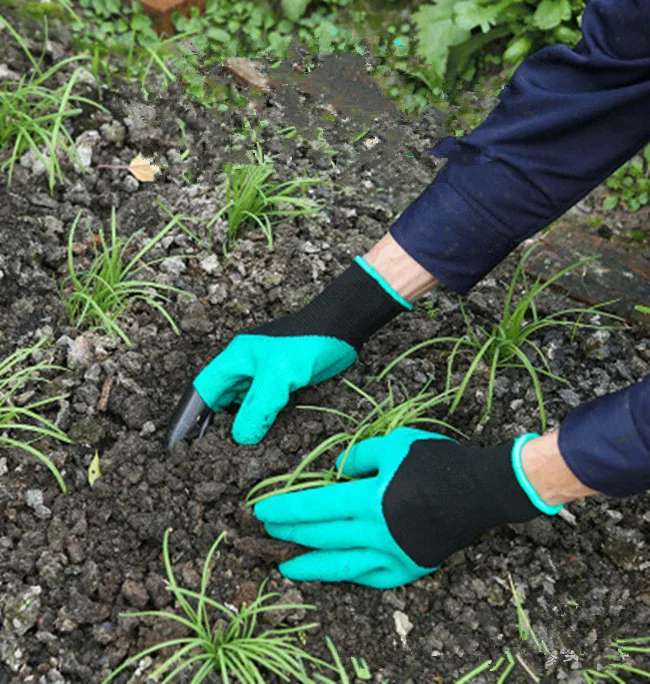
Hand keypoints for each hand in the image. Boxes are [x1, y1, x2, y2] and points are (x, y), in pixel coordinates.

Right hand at [167, 257, 410, 450]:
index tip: (178, 444)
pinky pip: (262, 406)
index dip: (188, 417)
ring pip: (240, 405)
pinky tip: (259, 439)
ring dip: (236, 426)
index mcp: (234, 360)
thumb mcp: (278, 377)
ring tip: (228, 454)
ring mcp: (263, 375)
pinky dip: (258, 422)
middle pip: (218, 400)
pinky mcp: (281, 383)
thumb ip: (258, 408)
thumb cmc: (306, 344)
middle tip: (204, 455)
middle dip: (211, 426)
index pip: (202, 391)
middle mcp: (244, 367)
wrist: (342, 329)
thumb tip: (241, 439)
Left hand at [253, 427, 563, 588]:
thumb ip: (360, 456)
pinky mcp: (409, 567)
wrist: (482, 490)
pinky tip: (335, 572)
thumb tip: (337, 471)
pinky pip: (371, 577)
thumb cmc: (438, 461)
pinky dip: (348, 574)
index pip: (316, 506)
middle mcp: (376, 533)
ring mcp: (393, 555)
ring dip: (310, 564)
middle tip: (267, 532)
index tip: (262, 510)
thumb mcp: (395, 443)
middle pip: (322, 535)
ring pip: (341, 564)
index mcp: (370, 499)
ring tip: (285, 565)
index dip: (286, 509)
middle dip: (290, 533)